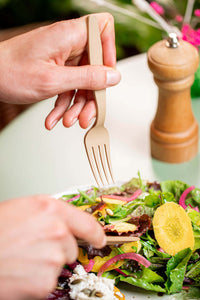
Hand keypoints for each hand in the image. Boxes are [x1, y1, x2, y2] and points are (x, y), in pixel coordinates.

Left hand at [0, 13, 120, 129]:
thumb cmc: (10, 72)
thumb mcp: (53, 80)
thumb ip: (87, 78)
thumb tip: (112, 77)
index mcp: (69, 35)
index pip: (103, 30)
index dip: (109, 52)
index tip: (106, 77)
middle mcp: (67, 43)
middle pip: (95, 65)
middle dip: (91, 94)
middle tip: (86, 114)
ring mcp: (61, 57)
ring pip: (82, 80)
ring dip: (76, 104)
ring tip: (68, 121)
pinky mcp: (55, 69)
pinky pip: (69, 86)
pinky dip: (63, 103)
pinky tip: (55, 117)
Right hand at [0, 195, 105, 299]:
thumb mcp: (21, 210)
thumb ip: (48, 215)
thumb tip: (63, 224)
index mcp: (49, 208)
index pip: (85, 221)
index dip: (95, 232)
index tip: (99, 238)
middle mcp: (56, 230)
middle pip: (71, 245)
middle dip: (57, 248)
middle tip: (32, 247)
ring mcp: (53, 257)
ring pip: (59, 263)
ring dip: (45, 264)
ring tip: (22, 258)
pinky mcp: (45, 282)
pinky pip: (48, 281)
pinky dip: (36, 279)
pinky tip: (20, 271)